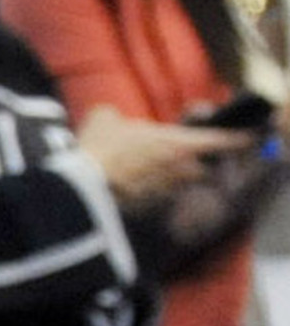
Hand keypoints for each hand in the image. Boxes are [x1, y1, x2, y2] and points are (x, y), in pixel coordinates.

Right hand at [78, 104, 251, 217]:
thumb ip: (117, 116)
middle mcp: (181, 170)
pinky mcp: (148, 209)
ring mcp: (166, 192)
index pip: (221, 140)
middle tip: (169, 154)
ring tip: (142, 171)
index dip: (236, 138)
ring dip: (166, 177)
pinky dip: (145, 192)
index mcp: (180, 143)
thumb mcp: (104, 117)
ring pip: (175, 183)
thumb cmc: (100, 148)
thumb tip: (111, 118)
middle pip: (199, 167)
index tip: (245, 137)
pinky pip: (153, 197)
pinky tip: (123, 185)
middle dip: (189, 162)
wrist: (80, 190)